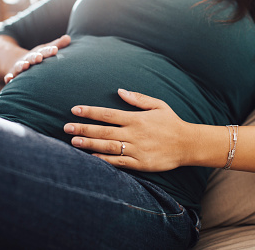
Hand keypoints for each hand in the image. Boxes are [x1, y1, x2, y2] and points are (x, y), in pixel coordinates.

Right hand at [4, 35, 70, 83]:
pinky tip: (8, 79)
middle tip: (39, 57)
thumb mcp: (46, 50)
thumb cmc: (37, 57)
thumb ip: (57, 45)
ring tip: (25, 65)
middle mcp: (28, 59)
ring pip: (20, 66)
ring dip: (22, 65)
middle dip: (35, 57)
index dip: (49, 51)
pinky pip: (10, 77)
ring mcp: (19, 66)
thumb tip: (68, 38)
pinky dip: (9, 78)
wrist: (17, 61)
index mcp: (39, 53)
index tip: (55, 50)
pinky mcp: (13, 74)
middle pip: (32, 58)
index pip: (45, 51)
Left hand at [64, 89, 195, 171]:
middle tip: (66, 128)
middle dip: (83, 129)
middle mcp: (134, 134)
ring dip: (89, 145)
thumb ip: (138, 98)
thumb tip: (120, 90)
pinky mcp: (139, 163)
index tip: (75, 110)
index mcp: (136, 118)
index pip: (108, 114)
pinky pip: (118, 163)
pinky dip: (104, 161)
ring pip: (108, 147)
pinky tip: (91, 158)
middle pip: (103, 131)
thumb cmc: (172, 123)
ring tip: (74, 142)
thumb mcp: (158, 105)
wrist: (188, 144)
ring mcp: (136, 149)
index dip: (90, 112)